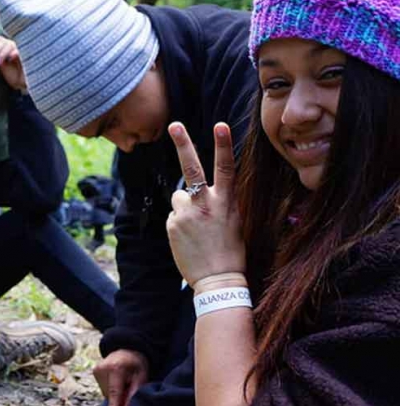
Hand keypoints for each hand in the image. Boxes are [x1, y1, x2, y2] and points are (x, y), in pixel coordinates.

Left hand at [0, 36, 26, 91]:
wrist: (22, 85)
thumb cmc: (12, 75)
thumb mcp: (1, 64)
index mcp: (8, 49)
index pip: (1, 40)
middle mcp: (14, 48)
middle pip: (4, 41)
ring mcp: (21, 51)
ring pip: (10, 45)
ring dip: (2, 53)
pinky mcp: (27, 57)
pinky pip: (20, 51)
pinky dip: (13, 53)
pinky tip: (10, 58)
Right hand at [93, 349, 148, 405]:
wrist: (127, 348)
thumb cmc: (136, 364)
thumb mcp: (141, 377)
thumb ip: (134, 393)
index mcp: (116, 368)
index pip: (114, 392)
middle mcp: (102, 368)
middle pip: (110, 394)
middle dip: (119, 398)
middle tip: (129, 388)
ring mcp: (96, 370)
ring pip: (106, 393)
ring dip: (115, 393)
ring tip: (123, 382)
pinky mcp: (94, 372)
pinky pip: (103, 389)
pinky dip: (111, 389)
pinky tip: (117, 381)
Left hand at [165, 122, 245, 289]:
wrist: (218, 280)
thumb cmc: (230, 250)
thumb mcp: (234, 220)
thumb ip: (219, 200)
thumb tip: (201, 188)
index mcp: (226, 201)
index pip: (226, 168)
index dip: (223, 145)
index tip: (220, 125)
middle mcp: (206, 204)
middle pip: (192, 167)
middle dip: (183, 143)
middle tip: (175, 125)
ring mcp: (186, 213)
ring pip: (179, 196)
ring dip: (184, 207)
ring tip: (196, 230)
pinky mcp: (172, 224)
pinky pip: (173, 215)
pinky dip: (178, 224)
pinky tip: (188, 240)